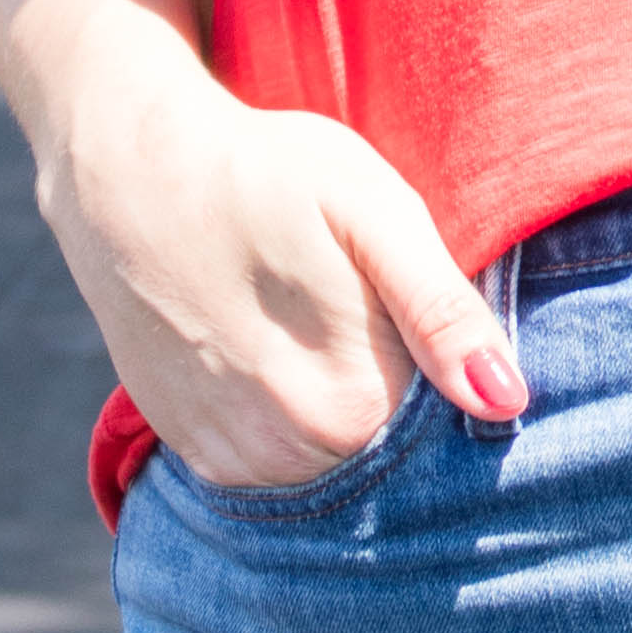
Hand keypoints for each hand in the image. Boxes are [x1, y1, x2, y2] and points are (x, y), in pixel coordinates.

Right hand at [38, 21, 523, 488]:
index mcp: (355, 399)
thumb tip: (507, 402)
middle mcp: (290, 449)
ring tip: (316, 326)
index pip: (448, 431)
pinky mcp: (188, 448)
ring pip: (331, 464)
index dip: (453, 374)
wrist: (124, 168)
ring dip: (340, 414)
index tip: (423, 316)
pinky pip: (270, 463)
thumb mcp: (374, 213)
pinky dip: (285, 423)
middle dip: (402, 398)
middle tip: (365, 306)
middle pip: (389, 454)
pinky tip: (275, 355)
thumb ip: (443, 312)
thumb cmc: (265, 170)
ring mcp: (231, 457)